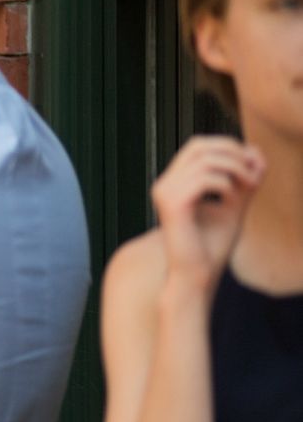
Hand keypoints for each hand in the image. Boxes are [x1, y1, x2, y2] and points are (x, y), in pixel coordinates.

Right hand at [151, 137, 263, 289]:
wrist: (196, 275)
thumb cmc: (211, 247)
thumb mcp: (234, 205)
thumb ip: (244, 180)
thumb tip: (256, 151)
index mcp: (174, 183)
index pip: (198, 146)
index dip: (228, 147)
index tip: (253, 166)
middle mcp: (164, 184)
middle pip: (199, 145)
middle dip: (232, 152)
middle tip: (253, 174)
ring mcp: (165, 193)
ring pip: (205, 160)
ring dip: (235, 169)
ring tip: (249, 187)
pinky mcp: (173, 205)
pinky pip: (205, 179)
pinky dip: (227, 185)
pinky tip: (233, 200)